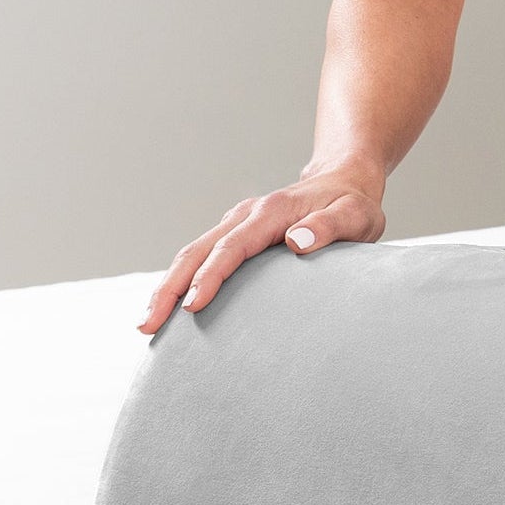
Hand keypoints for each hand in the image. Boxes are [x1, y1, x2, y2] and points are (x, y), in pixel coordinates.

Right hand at [138, 169, 386, 332]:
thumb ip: (330, 228)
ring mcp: (236, 223)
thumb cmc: (353, 204)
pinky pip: (201, 256)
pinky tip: (170, 308)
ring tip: (147, 324)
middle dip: (170, 288)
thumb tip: (295, 243)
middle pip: (197, 250)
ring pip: (192, 253)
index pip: (232, 247)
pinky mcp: (235, 234)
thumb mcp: (356, 215)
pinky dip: (180, 280)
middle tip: (148, 325)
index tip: (192, 305)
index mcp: (271, 213)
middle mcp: (246, 215)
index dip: (210, 276)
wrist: (343, 180)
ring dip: (167, 286)